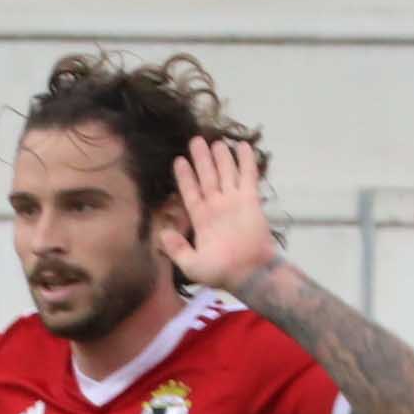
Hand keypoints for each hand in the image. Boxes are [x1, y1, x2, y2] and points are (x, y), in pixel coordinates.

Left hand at [152, 135, 280, 292]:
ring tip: (215, 140)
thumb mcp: (191, 265)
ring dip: (221, 157)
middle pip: (207, 177)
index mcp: (201, 219)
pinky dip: (245, 161)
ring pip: (226, 173)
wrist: (249, 273)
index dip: (185, 177)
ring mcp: (234, 202)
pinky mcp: (250, 200)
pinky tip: (241, 146)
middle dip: (201, 159)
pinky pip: (247, 176)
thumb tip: (162, 233)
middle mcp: (217, 207)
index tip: (179, 160)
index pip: (190, 192)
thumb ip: (176, 249)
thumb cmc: (221, 272)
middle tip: (196, 140)